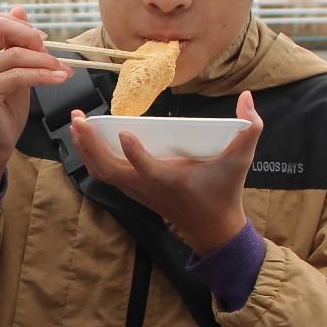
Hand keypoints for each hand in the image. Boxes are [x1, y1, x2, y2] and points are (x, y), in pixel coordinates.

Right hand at [0, 8, 70, 193]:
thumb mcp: (12, 71)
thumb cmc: (1, 112)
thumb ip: (15, 44)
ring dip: (45, 60)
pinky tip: (59, 79)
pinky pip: (19, 75)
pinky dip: (43, 76)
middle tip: (51, 52)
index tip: (42, 40)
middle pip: (0, 26)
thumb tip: (20, 9)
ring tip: (63, 70)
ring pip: (15, 54)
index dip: (22, 25)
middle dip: (31, 36)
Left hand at [69, 90, 262, 255]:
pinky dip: (91, 157)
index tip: (124, 132)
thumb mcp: (241, 162)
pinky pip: (104, 175)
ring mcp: (136, 191)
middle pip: (109, 169)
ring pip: (101, 172)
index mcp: (170, 180)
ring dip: (86, 148)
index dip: (135, 154)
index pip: (148, 169)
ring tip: (76, 123)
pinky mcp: (132, 191)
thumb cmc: (224, 192)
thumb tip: (249, 98)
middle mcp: (147, 187)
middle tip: (79, 119)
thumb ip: (250, 130)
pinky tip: (85, 139)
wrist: (212, 228)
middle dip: (90, 144)